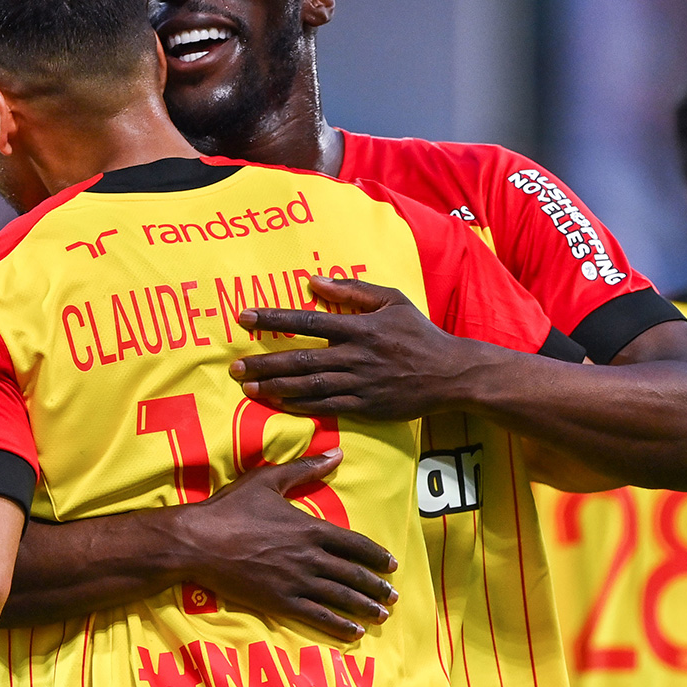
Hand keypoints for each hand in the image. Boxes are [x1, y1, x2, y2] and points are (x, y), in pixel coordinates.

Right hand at [177, 450, 398, 640]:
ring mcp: (295, 581)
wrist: (198, 542)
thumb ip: (305, 468)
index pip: (354, 545)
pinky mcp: (279, 601)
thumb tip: (337, 454)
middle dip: (376, 586)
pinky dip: (338, 624)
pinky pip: (317, 615)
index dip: (376, 556)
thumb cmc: (231, 508)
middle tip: (392, 595)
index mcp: (311, 528)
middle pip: (353, 574)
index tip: (391, 565)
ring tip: (381, 615)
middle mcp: (309, 557)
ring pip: (340, 597)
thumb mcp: (268, 480)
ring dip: (364, 607)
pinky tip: (354, 631)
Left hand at [231, 276, 479, 419]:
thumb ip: (354, 290)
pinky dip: (299, 406)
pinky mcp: (365, 406)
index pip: (308, 320)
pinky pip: (325, 407)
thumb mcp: (393, 300)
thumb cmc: (419, 334)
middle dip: (264, 363)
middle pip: (301, 359)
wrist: (451, 374)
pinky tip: (278, 404)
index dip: (274, 318)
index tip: (244, 316)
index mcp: (360, 327)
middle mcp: (356, 356)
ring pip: (309, 386)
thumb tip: (316, 280)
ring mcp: (360, 383)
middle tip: (235, 367)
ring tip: (248, 387)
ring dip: (275, 387)